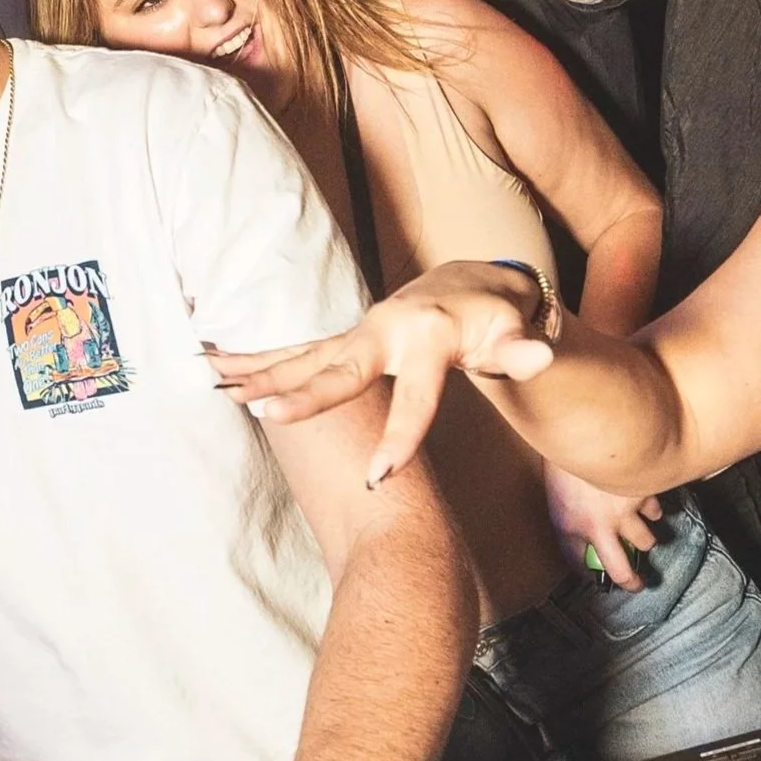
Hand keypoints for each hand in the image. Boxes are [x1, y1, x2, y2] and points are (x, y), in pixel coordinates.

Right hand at [210, 262, 555, 478]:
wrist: (469, 284)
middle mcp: (382, 331)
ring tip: (220, 385)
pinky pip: (297, 353)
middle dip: (305, 394)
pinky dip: (258, 360)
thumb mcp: (516, 331)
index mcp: (425, 337)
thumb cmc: (496, 317)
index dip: (399, 437)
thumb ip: (522, 350)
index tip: (378, 476)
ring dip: (262, 372)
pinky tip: (221, 369)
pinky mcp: (343, 341)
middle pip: (340, 370)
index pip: (415, 397)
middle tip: (267, 410)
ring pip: (305, 357)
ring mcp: (357, 334)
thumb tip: (540, 357)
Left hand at [545, 466, 662, 589]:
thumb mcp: (556, 494)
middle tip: (636, 584)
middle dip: (631, 582)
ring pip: (647, 542)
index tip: (596, 577)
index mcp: (570, 525)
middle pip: (621, 571)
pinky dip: (652, 510)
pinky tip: (647, 504)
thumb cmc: (564, 459)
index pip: (578, 564)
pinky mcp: (644, 494)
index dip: (588, 574)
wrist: (583, 426)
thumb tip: (585, 538)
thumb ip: (571, 519)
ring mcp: (625, 511)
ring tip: (642, 535)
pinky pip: (656, 512)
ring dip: (645, 540)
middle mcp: (599, 525)